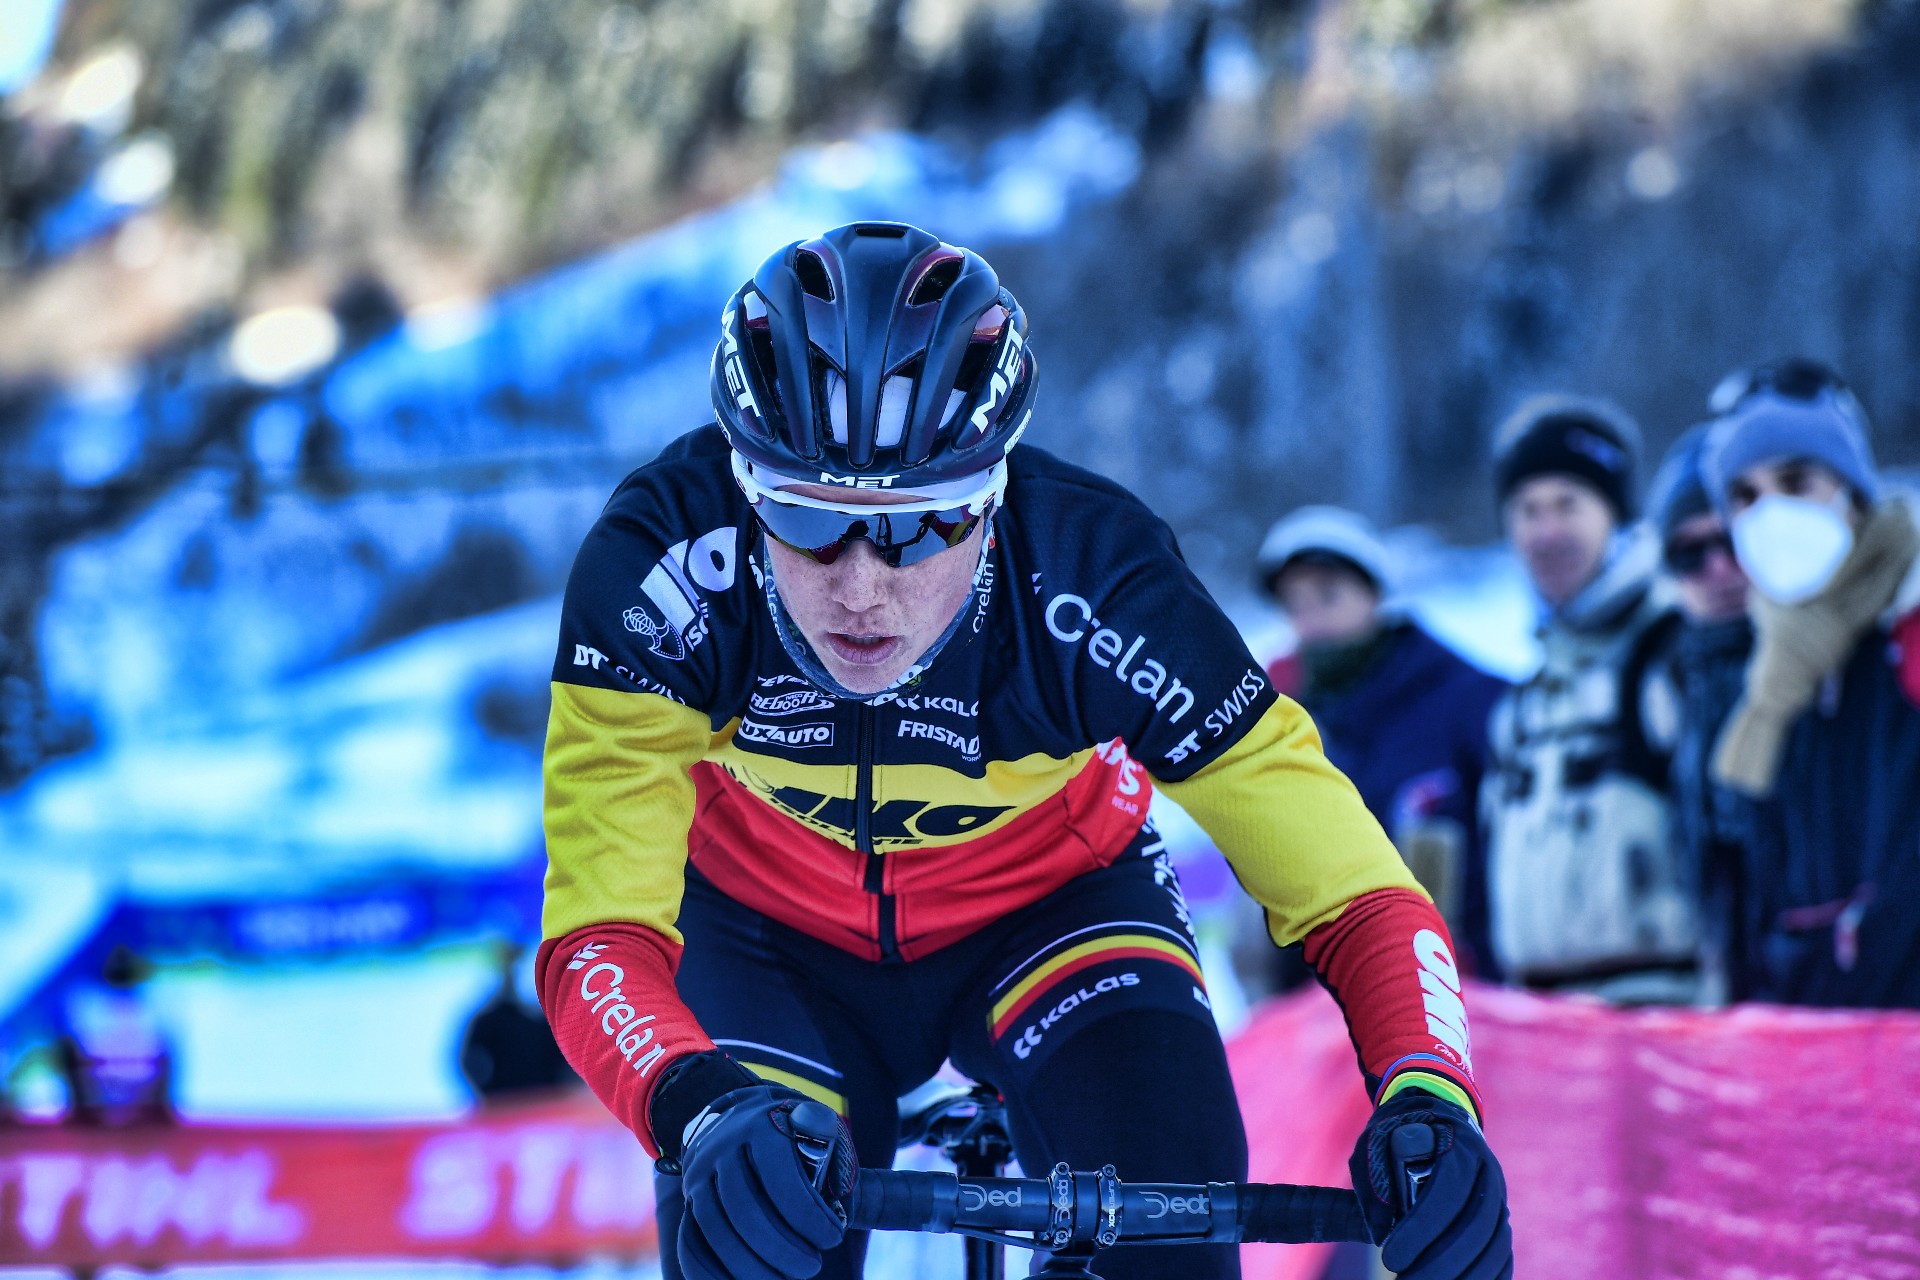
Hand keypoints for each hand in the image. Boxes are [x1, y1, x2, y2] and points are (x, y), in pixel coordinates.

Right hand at [677, 1084, 855, 1279]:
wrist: (742, 1115)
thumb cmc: (791, 1130)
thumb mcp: (814, 1124)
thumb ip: (830, 1149)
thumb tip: (845, 1189)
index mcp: (760, 1126)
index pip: (783, 1182)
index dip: (810, 1218)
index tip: (833, 1239)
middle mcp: (721, 1147)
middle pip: (746, 1212)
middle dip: (782, 1250)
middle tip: (811, 1267)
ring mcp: (697, 1174)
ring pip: (715, 1231)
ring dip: (750, 1267)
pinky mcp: (687, 1199)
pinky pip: (690, 1243)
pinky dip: (711, 1273)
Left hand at [1349, 1088, 1510, 1279]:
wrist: (1436, 1118)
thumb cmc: (1397, 1134)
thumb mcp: (1376, 1142)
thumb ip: (1377, 1181)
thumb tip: (1384, 1231)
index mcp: (1458, 1144)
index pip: (1446, 1192)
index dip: (1421, 1229)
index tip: (1389, 1258)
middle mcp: (1487, 1172)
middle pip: (1475, 1226)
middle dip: (1441, 1263)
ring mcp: (1499, 1198)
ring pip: (1495, 1245)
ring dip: (1466, 1276)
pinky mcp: (1500, 1220)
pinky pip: (1503, 1256)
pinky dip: (1489, 1277)